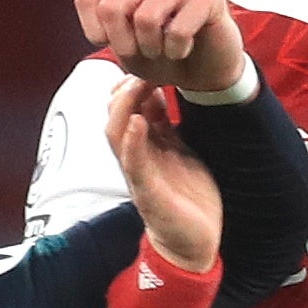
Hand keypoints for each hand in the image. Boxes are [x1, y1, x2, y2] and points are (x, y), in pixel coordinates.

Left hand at [75, 0, 248, 93]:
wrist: (203, 69)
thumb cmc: (159, 51)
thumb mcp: (120, 42)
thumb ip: (104, 22)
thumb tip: (104, 10)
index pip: (88, 0)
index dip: (97, 34)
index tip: (117, 44)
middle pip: (112, 8)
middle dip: (124, 44)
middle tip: (143, 52)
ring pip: (146, 18)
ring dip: (153, 48)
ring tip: (165, 49)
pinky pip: (178, 30)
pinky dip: (177, 50)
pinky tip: (185, 47)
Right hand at [106, 75, 220, 272]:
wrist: (193, 243)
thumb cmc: (185, 197)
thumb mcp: (176, 150)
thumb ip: (163, 124)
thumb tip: (156, 88)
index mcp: (143, 148)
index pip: (125, 109)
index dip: (129, 85)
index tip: (146, 64)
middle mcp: (134, 159)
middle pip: (114, 117)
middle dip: (124, 91)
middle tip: (141, 69)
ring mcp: (138, 175)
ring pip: (116, 135)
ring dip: (124, 108)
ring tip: (134, 86)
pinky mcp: (148, 192)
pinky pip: (134, 163)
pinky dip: (133, 142)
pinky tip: (138, 122)